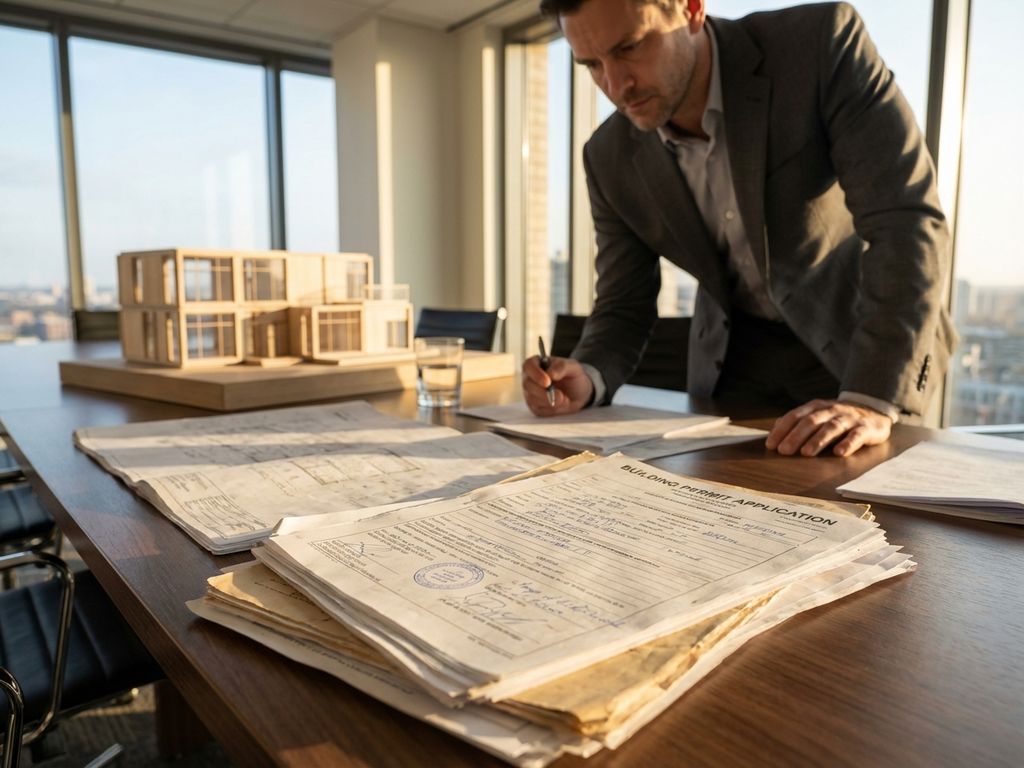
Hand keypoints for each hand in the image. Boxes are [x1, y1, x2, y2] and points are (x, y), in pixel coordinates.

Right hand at [522, 355, 593, 415]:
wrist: (578, 392)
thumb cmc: (573, 376)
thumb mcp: (573, 367)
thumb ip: (561, 367)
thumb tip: (550, 374)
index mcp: (536, 363)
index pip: (528, 366)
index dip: (536, 374)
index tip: (548, 382)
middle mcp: (530, 378)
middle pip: (528, 385)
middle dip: (544, 392)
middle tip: (561, 396)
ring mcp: (530, 393)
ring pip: (532, 399)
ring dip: (550, 401)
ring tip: (565, 399)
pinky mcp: (535, 406)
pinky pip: (539, 410)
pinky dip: (551, 409)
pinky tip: (561, 404)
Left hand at [765, 399, 891, 456]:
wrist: (873, 409)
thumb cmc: (837, 417)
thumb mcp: (818, 415)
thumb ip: (798, 421)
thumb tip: (775, 429)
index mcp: (816, 407)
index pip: (795, 416)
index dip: (782, 429)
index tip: (771, 444)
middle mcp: (832, 410)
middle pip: (812, 421)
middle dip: (796, 436)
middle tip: (784, 451)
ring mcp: (849, 418)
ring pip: (832, 427)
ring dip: (818, 440)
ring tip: (806, 453)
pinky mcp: (866, 428)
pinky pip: (857, 435)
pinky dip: (848, 443)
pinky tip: (839, 453)